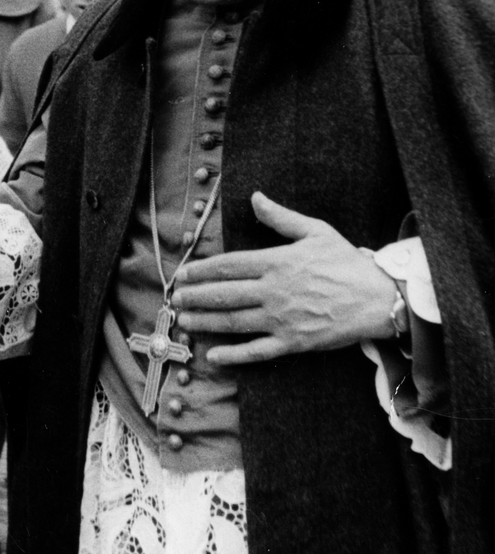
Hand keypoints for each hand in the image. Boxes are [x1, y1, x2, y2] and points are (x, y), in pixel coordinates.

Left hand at [170, 191, 397, 366]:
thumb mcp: (315, 232)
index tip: (184, 274)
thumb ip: (281, 218)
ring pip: (234, 322)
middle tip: (175, 299)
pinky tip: (213, 355)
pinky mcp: (294, 343)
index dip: (202, 270)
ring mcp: (282, 319)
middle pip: (224, 294)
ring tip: (184, 321)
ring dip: (205, 322)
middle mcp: (274, 291)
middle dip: (196, 297)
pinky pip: (257, 351)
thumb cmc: (347, 263)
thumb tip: (255, 197)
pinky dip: (233, 355)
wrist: (378, 297)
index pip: (229, 265)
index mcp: (277, 262)